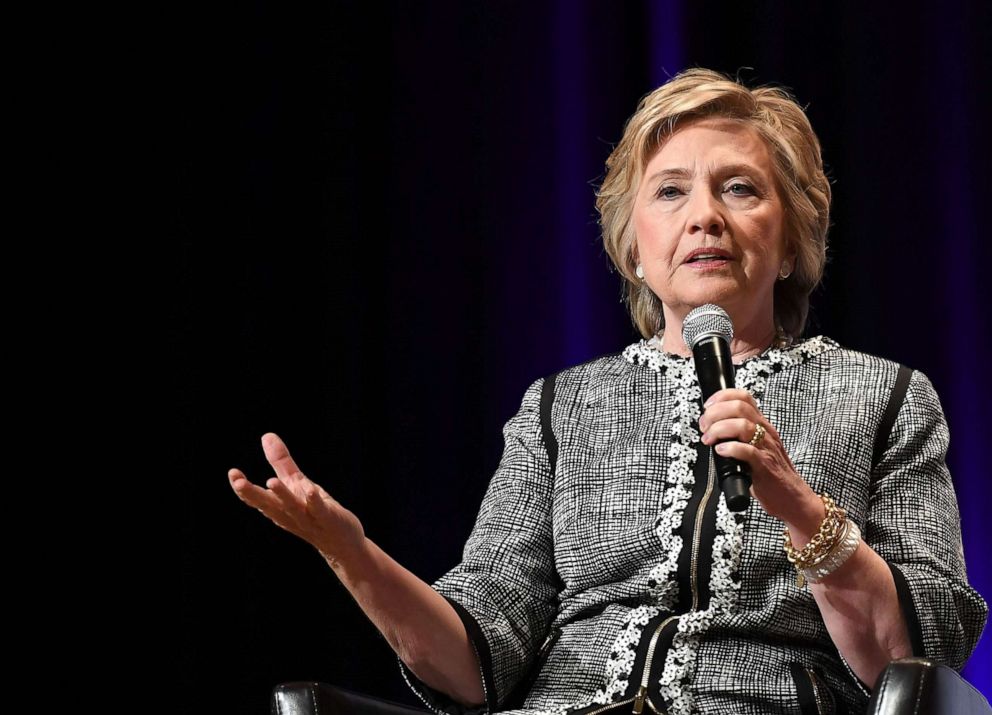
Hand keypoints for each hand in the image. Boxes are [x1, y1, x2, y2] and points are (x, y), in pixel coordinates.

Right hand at [228, 432, 365, 567]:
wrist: (341, 542)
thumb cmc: (313, 510)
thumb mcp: (296, 483)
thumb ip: (280, 462)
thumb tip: (266, 435)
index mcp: (278, 507)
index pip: (257, 499)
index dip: (243, 488)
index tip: (232, 473)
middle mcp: (289, 515)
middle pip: (268, 505)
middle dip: (252, 494)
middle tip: (238, 482)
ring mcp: (308, 519)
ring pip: (292, 508)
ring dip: (281, 495)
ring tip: (270, 481)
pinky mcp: (328, 519)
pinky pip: (319, 510)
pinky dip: (314, 501)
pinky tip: (311, 490)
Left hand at [698, 389, 823, 533]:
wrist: (792, 498)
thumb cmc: (771, 474)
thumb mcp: (756, 446)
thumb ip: (739, 435)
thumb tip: (711, 429)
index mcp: (762, 425)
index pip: (744, 397)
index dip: (721, 397)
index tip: (707, 407)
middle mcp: (765, 432)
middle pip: (739, 407)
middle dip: (715, 414)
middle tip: (704, 427)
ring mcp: (766, 448)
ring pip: (743, 425)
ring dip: (719, 429)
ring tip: (709, 440)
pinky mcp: (765, 466)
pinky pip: (748, 451)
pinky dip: (731, 448)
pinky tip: (721, 451)